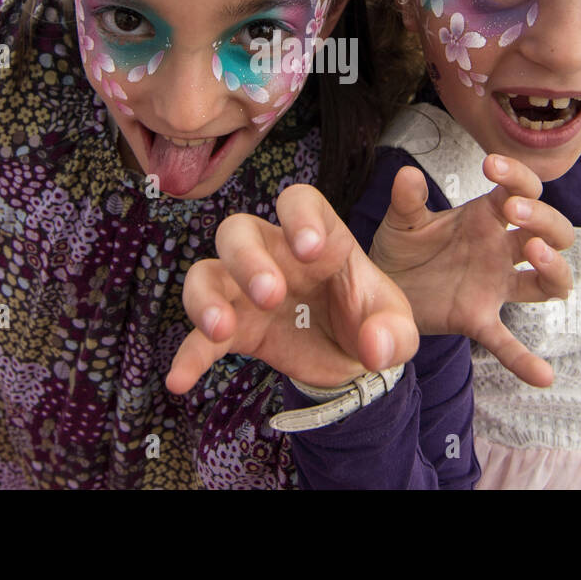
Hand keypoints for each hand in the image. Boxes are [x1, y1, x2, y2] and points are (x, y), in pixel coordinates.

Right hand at [165, 184, 418, 393]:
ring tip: (223, 328)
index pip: (299, 202)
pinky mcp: (235, 330)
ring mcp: (248, 290)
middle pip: (240, 230)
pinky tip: (181, 379)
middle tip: (271, 294)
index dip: (299, 216)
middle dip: (248, 258)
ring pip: (207, 272)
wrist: (353, 359)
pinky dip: (189, 354)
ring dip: (208, 297)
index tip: (310, 249)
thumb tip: (375, 348)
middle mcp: (276, 254)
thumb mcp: (399, 327)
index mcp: (321, 238)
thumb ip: (394, 333)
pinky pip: (199, 336)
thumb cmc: (373, 323)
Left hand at [369, 154, 572, 387]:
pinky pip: (508, 343)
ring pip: (548, 280)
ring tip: (537, 254)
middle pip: (550, 231)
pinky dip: (525, 360)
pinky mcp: (479, 318)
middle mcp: (500, 250)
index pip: (521, 190)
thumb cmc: (402, 247)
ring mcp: (495, 285)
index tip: (491, 166)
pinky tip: (543, 377)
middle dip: (542, 218)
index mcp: (486, 217)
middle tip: (514, 212)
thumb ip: (406, 200)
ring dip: (555, 268)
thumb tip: (408, 174)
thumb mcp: (401, 221)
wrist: (382, 286)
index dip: (518, 176)